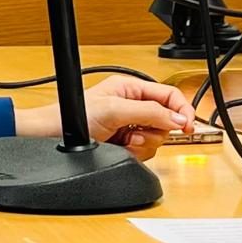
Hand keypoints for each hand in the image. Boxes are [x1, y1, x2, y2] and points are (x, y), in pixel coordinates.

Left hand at [15, 74, 194, 161]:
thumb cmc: (74, 115)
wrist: (54, 136)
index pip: (169, 96)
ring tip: (125, 141)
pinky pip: (144, 151)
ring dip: (143, 144)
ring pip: (156, 139)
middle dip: (155, 131)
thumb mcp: (115, 110)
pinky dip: (135, 153)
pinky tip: (121, 148)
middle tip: (138, 134)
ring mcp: (129, 126)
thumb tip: (178, 119)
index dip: (182, 110)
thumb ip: (149, 113)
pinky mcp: (125, 143)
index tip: (187, 127)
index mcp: (131, 89)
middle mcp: (133, 106)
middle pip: (166, 120)